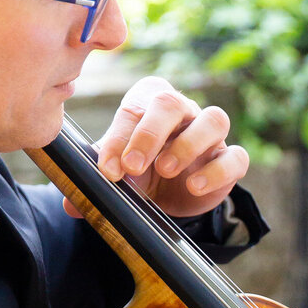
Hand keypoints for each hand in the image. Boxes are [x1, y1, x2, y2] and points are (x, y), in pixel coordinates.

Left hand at [68, 76, 249, 218]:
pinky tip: (194, 186)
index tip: (108, 170)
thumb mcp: (118, 172)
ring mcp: (211, 134)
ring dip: (188, 144)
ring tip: (166, 171)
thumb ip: (96, 182)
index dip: (120, 138)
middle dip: (149, 134)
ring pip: (214, 119)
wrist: (170, 194)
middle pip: (172, 103)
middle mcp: (183, 111)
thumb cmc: (141, 170)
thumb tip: (72, 205)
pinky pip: (236, 157)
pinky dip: (218, 170)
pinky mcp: (230, 160)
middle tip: (133, 166)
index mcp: (149, 102)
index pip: (135, 108)